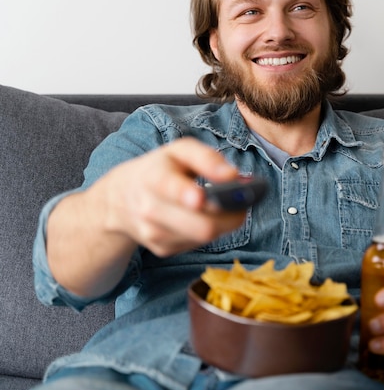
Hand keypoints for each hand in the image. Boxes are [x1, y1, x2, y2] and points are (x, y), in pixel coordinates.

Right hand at [96, 137, 244, 256]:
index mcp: (153, 177)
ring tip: (225, 206)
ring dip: (224, 223)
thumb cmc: (161, 169)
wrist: (121, 199)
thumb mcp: (179, 151)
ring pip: (205, 237)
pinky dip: (210, 231)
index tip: (201, 197)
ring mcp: (154, 234)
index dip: (187, 194)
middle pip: (202, 225)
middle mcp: (150, 209)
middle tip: (244, 202)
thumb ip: (207, 158)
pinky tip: (204, 217)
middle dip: (230, 215)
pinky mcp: (163, 250)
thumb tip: (234, 176)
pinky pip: (199, 244)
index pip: (170, 188)